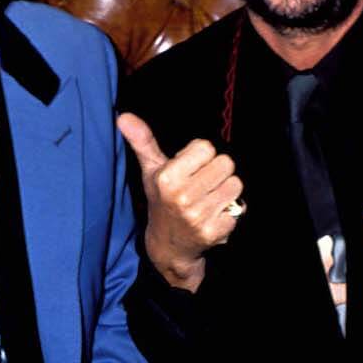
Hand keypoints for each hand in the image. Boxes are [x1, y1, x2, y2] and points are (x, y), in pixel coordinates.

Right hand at [117, 113, 242, 291]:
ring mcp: (199, 216)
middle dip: (216, 172)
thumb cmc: (162, 199)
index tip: (190, 169)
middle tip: (202, 184)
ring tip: (209, 198)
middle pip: (225, 163)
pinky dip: (230, 211)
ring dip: (226, 190)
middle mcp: (182, 196)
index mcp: (167, 177)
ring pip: (235, 184)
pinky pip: (239, 207)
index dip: (201, 157)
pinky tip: (213, 216)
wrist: (168, 245)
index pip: (206, 147)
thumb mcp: (150, 170)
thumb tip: (123, 116)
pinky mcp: (215, 231)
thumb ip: (142, 141)